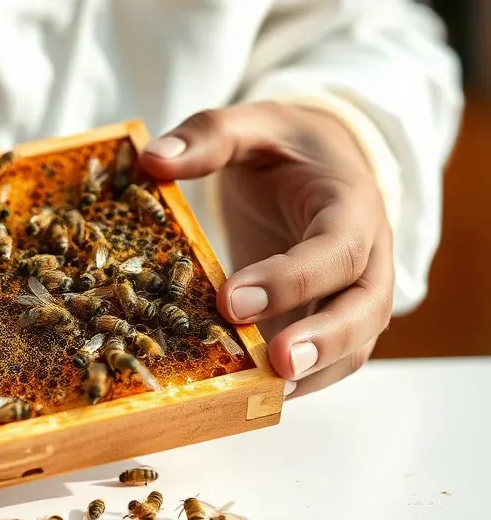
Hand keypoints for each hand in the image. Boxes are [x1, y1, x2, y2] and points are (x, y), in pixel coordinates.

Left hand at [139, 102, 393, 397]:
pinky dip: (301, 381)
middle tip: (273, 365)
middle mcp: (366, 257)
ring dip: (313, 373)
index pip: (337, 249)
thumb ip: (207, 136)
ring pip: (354, 344)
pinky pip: (330, 360)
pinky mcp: (329, 320)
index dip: (291, 279)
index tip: (231, 300)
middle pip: (364, 309)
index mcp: (350, 207)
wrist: (320, 161)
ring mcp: (353, 295)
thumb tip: (153, 159)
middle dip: (322, 341)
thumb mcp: (251, 125)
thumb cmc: (285, 148)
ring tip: (263, 394)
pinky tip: (256, 394)